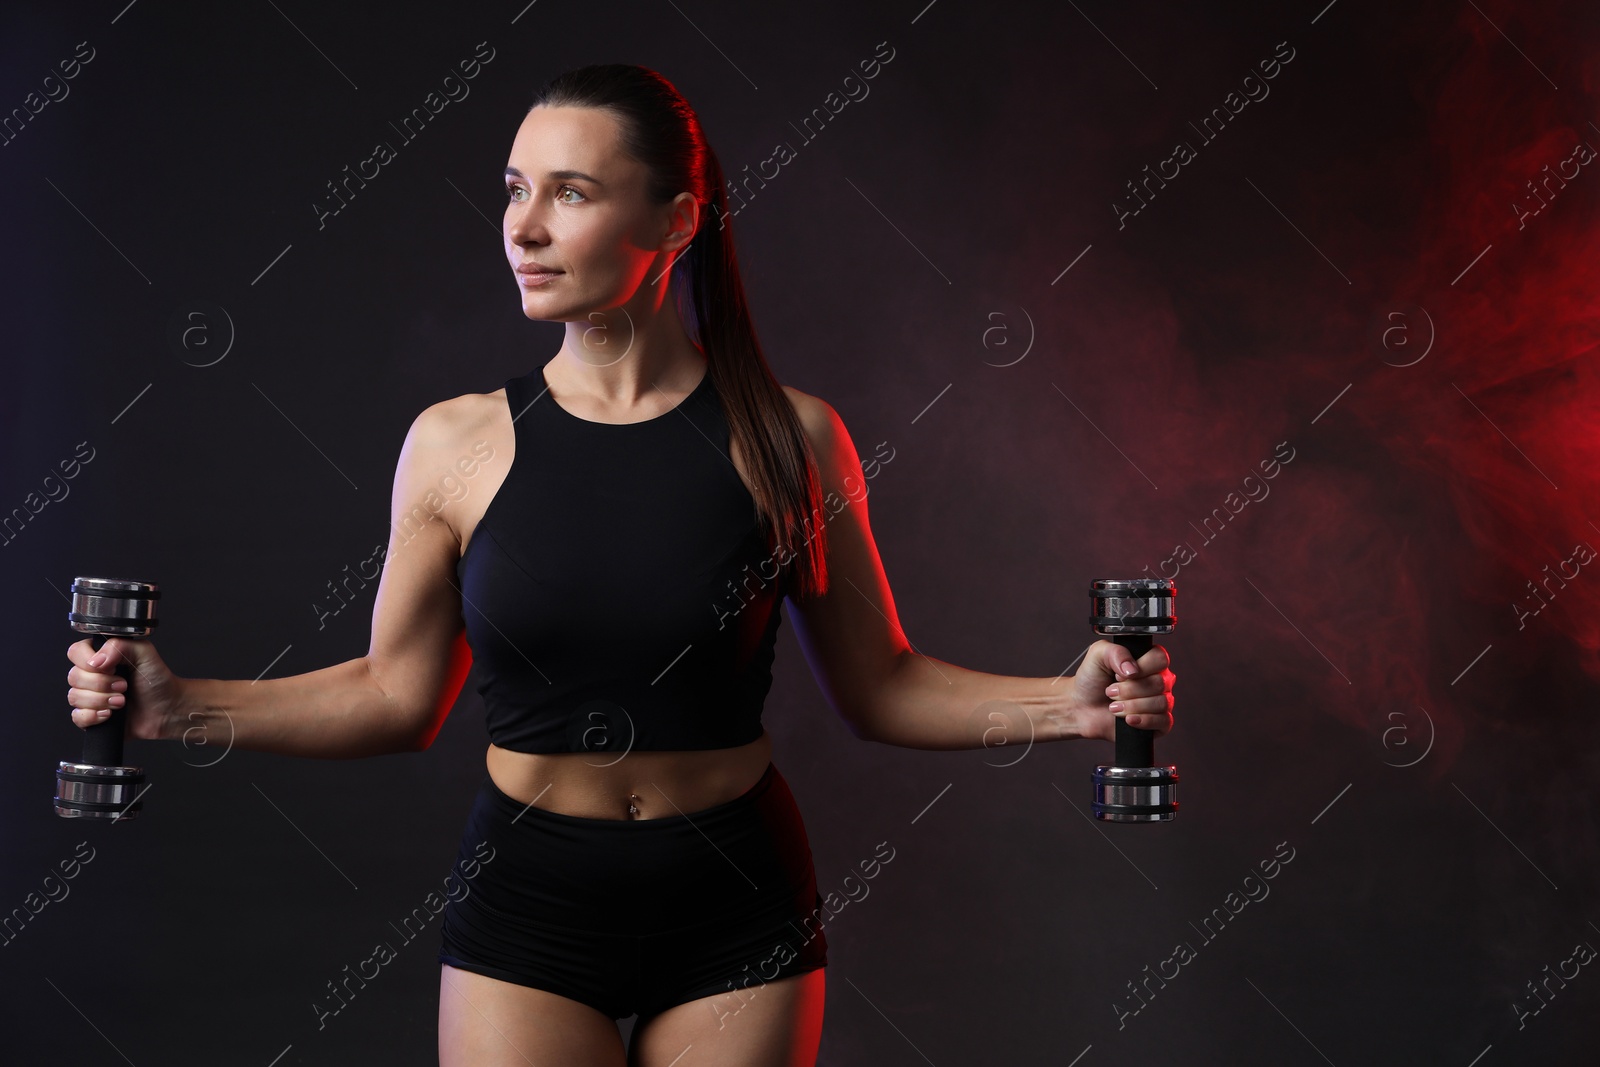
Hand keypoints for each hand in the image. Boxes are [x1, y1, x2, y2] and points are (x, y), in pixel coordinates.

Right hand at [66, 637, 184, 741]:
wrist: (168, 708)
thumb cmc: (158, 680)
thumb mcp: (144, 653)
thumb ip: (119, 646)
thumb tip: (96, 660)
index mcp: (101, 656)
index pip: (75, 652)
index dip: (88, 661)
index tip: (112, 667)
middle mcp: (92, 675)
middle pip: (73, 676)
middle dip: (101, 684)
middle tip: (124, 686)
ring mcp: (90, 696)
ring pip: (74, 697)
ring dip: (101, 700)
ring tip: (122, 701)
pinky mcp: (91, 716)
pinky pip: (77, 717)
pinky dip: (93, 716)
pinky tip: (110, 715)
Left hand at [1069, 639, 1174, 743]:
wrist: (1082, 707)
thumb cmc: (1092, 681)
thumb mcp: (1097, 655)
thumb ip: (1116, 652)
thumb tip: (1133, 669)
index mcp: (1149, 661)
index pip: (1161, 659)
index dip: (1141, 667)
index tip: (1119, 674)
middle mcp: (1158, 680)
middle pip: (1160, 682)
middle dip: (1130, 690)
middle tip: (1111, 692)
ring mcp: (1160, 701)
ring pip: (1161, 702)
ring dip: (1132, 706)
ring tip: (1114, 706)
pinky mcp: (1158, 722)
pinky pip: (1164, 721)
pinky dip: (1144, 720)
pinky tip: (1128, 719)